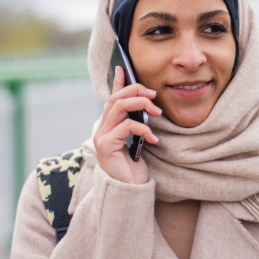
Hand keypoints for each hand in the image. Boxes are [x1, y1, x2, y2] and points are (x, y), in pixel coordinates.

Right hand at [93, 66, 161, 183]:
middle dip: (136, 91)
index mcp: (109, 126)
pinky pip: (126, 126)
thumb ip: (137, 125)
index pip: (111, 98)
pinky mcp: (106, 145)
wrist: (128, 191)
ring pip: (119, 107)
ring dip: (141, 104)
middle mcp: (102, 128)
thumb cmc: (134, 168)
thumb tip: (148, 106)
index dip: (117, 82)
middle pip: (116, 98)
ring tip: (157, 113)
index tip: (123, 68)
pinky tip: (154, 139)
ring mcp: (102, 136)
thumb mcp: (138, 142)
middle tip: (154, 95)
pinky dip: (143, 129)